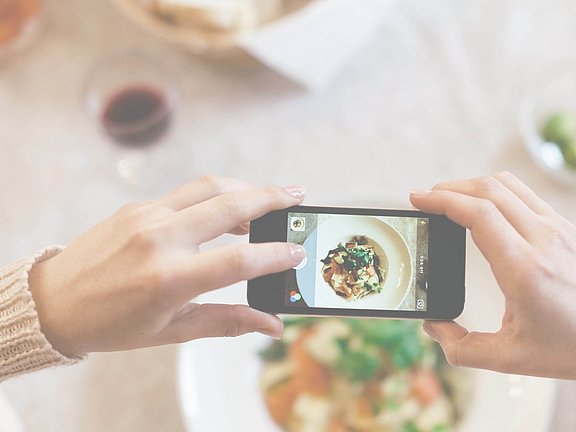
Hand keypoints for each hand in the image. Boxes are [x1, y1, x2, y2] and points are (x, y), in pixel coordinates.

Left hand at [28, 176, 306, 356]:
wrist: (54, 301)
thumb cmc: (112, 324)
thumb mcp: (172, 331)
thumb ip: (227, 322)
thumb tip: (271, 326)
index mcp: (169, 279)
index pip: (239, 260)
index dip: (275, 255)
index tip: (298, 252)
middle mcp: (160, 239)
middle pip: (231, 206)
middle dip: (272, 197)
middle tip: (299, 195)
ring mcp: (146, 216)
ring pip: (210, 187)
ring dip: (246, 188)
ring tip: (269, 197)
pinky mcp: (137, 206)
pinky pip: (186, 192)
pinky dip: (215, 194)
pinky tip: (228, 207)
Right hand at [410, 172, 575, 378]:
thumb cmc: (569, 348)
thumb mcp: (510, 359)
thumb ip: (462, 348)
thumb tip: (432, 326)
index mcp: (525, 268)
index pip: (478, 213)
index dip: (442, 200)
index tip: (417, 199)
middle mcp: (544, 240)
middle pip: (488, 190)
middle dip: (448, 188)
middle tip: (425, 199)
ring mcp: (558, 229)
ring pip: (507, 184)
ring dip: (471, 185)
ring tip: (449, 200)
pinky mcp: (565, 227)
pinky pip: (523, 193)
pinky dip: (493, 191)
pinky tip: (481, 207)